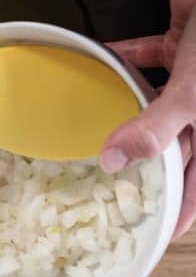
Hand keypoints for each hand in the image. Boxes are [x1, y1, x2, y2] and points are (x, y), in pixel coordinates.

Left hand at [100, 0, 195, 239]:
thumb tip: (113, 162)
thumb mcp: (194, 93)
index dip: (179, 210)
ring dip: (127, 109)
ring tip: (91, 125)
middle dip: (142, 162)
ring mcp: (192, 78)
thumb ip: (156, 127)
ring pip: (155, 103)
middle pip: (173, 147)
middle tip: (105, 177)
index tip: (150, 229)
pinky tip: (98, 63)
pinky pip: (146, 59)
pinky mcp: (180, 46)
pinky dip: (123, 61)